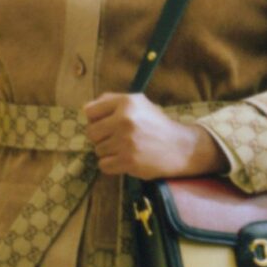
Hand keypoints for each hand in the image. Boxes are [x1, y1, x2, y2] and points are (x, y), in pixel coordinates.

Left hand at [83, 92, 227, 179]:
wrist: (179, 147)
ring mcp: (126, 141)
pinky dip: (112, 165)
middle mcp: (125, 119)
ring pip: (98, 150)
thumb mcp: (139, 104)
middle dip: (101, 137)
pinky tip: (125, 160)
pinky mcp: (128, 161)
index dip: (96, 119)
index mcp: (126, 102)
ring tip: (125, 149)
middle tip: (117, 139)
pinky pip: (103, 165)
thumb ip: (112, 101)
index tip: (106, 124)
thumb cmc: (155, 125)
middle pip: (91, 132)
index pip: (89, 111)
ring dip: (109, 152)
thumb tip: (87, 109)